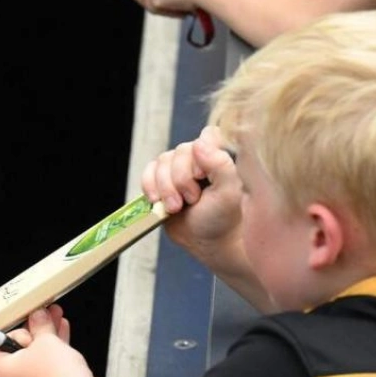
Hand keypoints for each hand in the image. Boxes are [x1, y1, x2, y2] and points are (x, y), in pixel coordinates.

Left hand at [0, 305, 99, 376]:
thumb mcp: (46, 340)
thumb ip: (40, 325)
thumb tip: (38, 317)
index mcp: (2, 371)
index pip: (0, 344)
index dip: (16, 329)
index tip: (26, 317)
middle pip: (20, 349)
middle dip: (35, 330)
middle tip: (43, 316)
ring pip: (36, 357)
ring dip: (47, 338)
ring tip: (56, 318)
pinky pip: (46, 367)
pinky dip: (54, 352)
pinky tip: (63, 334)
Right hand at [141, 126, 241, 250]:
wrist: (205, 241)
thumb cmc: (221, 218)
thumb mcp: (228, 193)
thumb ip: (220, 165)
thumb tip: (198, 144)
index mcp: (216, 156)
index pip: (206, 135)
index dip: (201, 154)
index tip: (202, 176)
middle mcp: (195, 158)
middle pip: (179, 153)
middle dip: (181, 180)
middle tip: (191, 200)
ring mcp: (175, 168)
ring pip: (161, 162)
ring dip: (166, 189)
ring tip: (176, 207)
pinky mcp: (159, 180)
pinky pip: (147, 173)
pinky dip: (150, 188)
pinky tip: (158, 202)